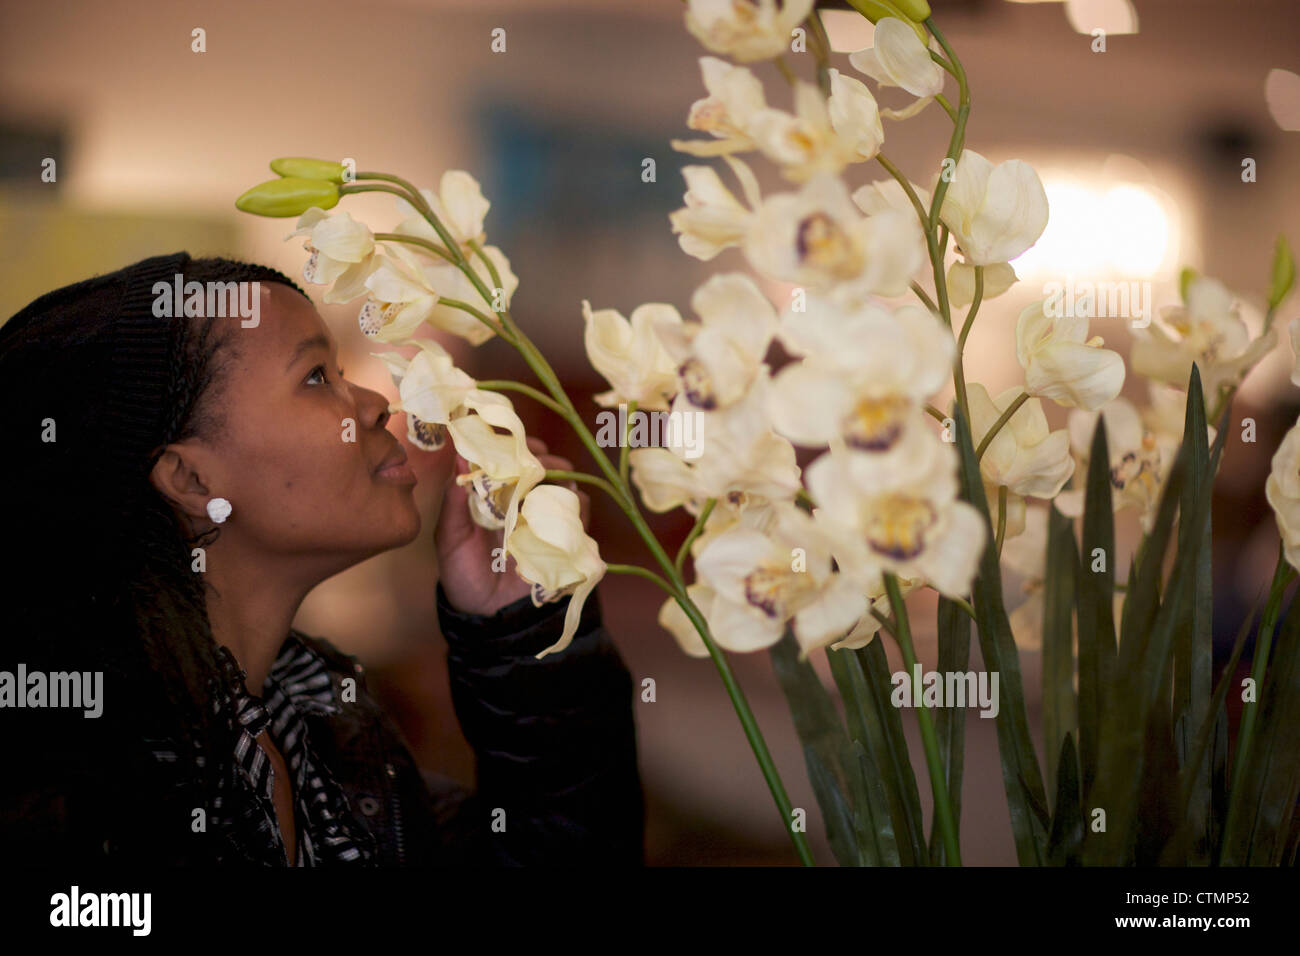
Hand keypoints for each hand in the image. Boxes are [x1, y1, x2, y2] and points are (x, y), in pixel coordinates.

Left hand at [435, 436, 590, 616]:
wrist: (488, 616)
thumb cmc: (464, 574)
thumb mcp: (451, 536)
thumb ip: (455, 499)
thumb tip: (459, 457)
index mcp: (492, 495)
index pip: (508, 458)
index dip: (513, 444)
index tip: (512, 440)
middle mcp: (521, 501)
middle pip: (541, 465)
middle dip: (540, 457)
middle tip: (535, 459)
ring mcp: (544, 517)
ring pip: (563, 483)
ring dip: (558, 475)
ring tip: (546, 480)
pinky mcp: (564, 536)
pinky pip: (578, 511)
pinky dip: (574, 502)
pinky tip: (560, 505)